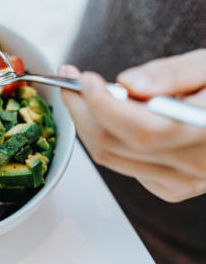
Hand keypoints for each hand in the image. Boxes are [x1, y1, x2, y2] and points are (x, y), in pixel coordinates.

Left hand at [59, 49, 205, 202]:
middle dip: (82, 109)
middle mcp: (197, 168)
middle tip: (70, 78)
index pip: (143, 130)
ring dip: (88, 123)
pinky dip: (110, 140)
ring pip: (111, 158)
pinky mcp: (174, 189)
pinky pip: (125, 167)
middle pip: (115, 145)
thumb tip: (126, 83)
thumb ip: (172, 74)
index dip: (103, 104)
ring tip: (86, 91)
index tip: (83, 77)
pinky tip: (117, 116)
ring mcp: (184, 184)